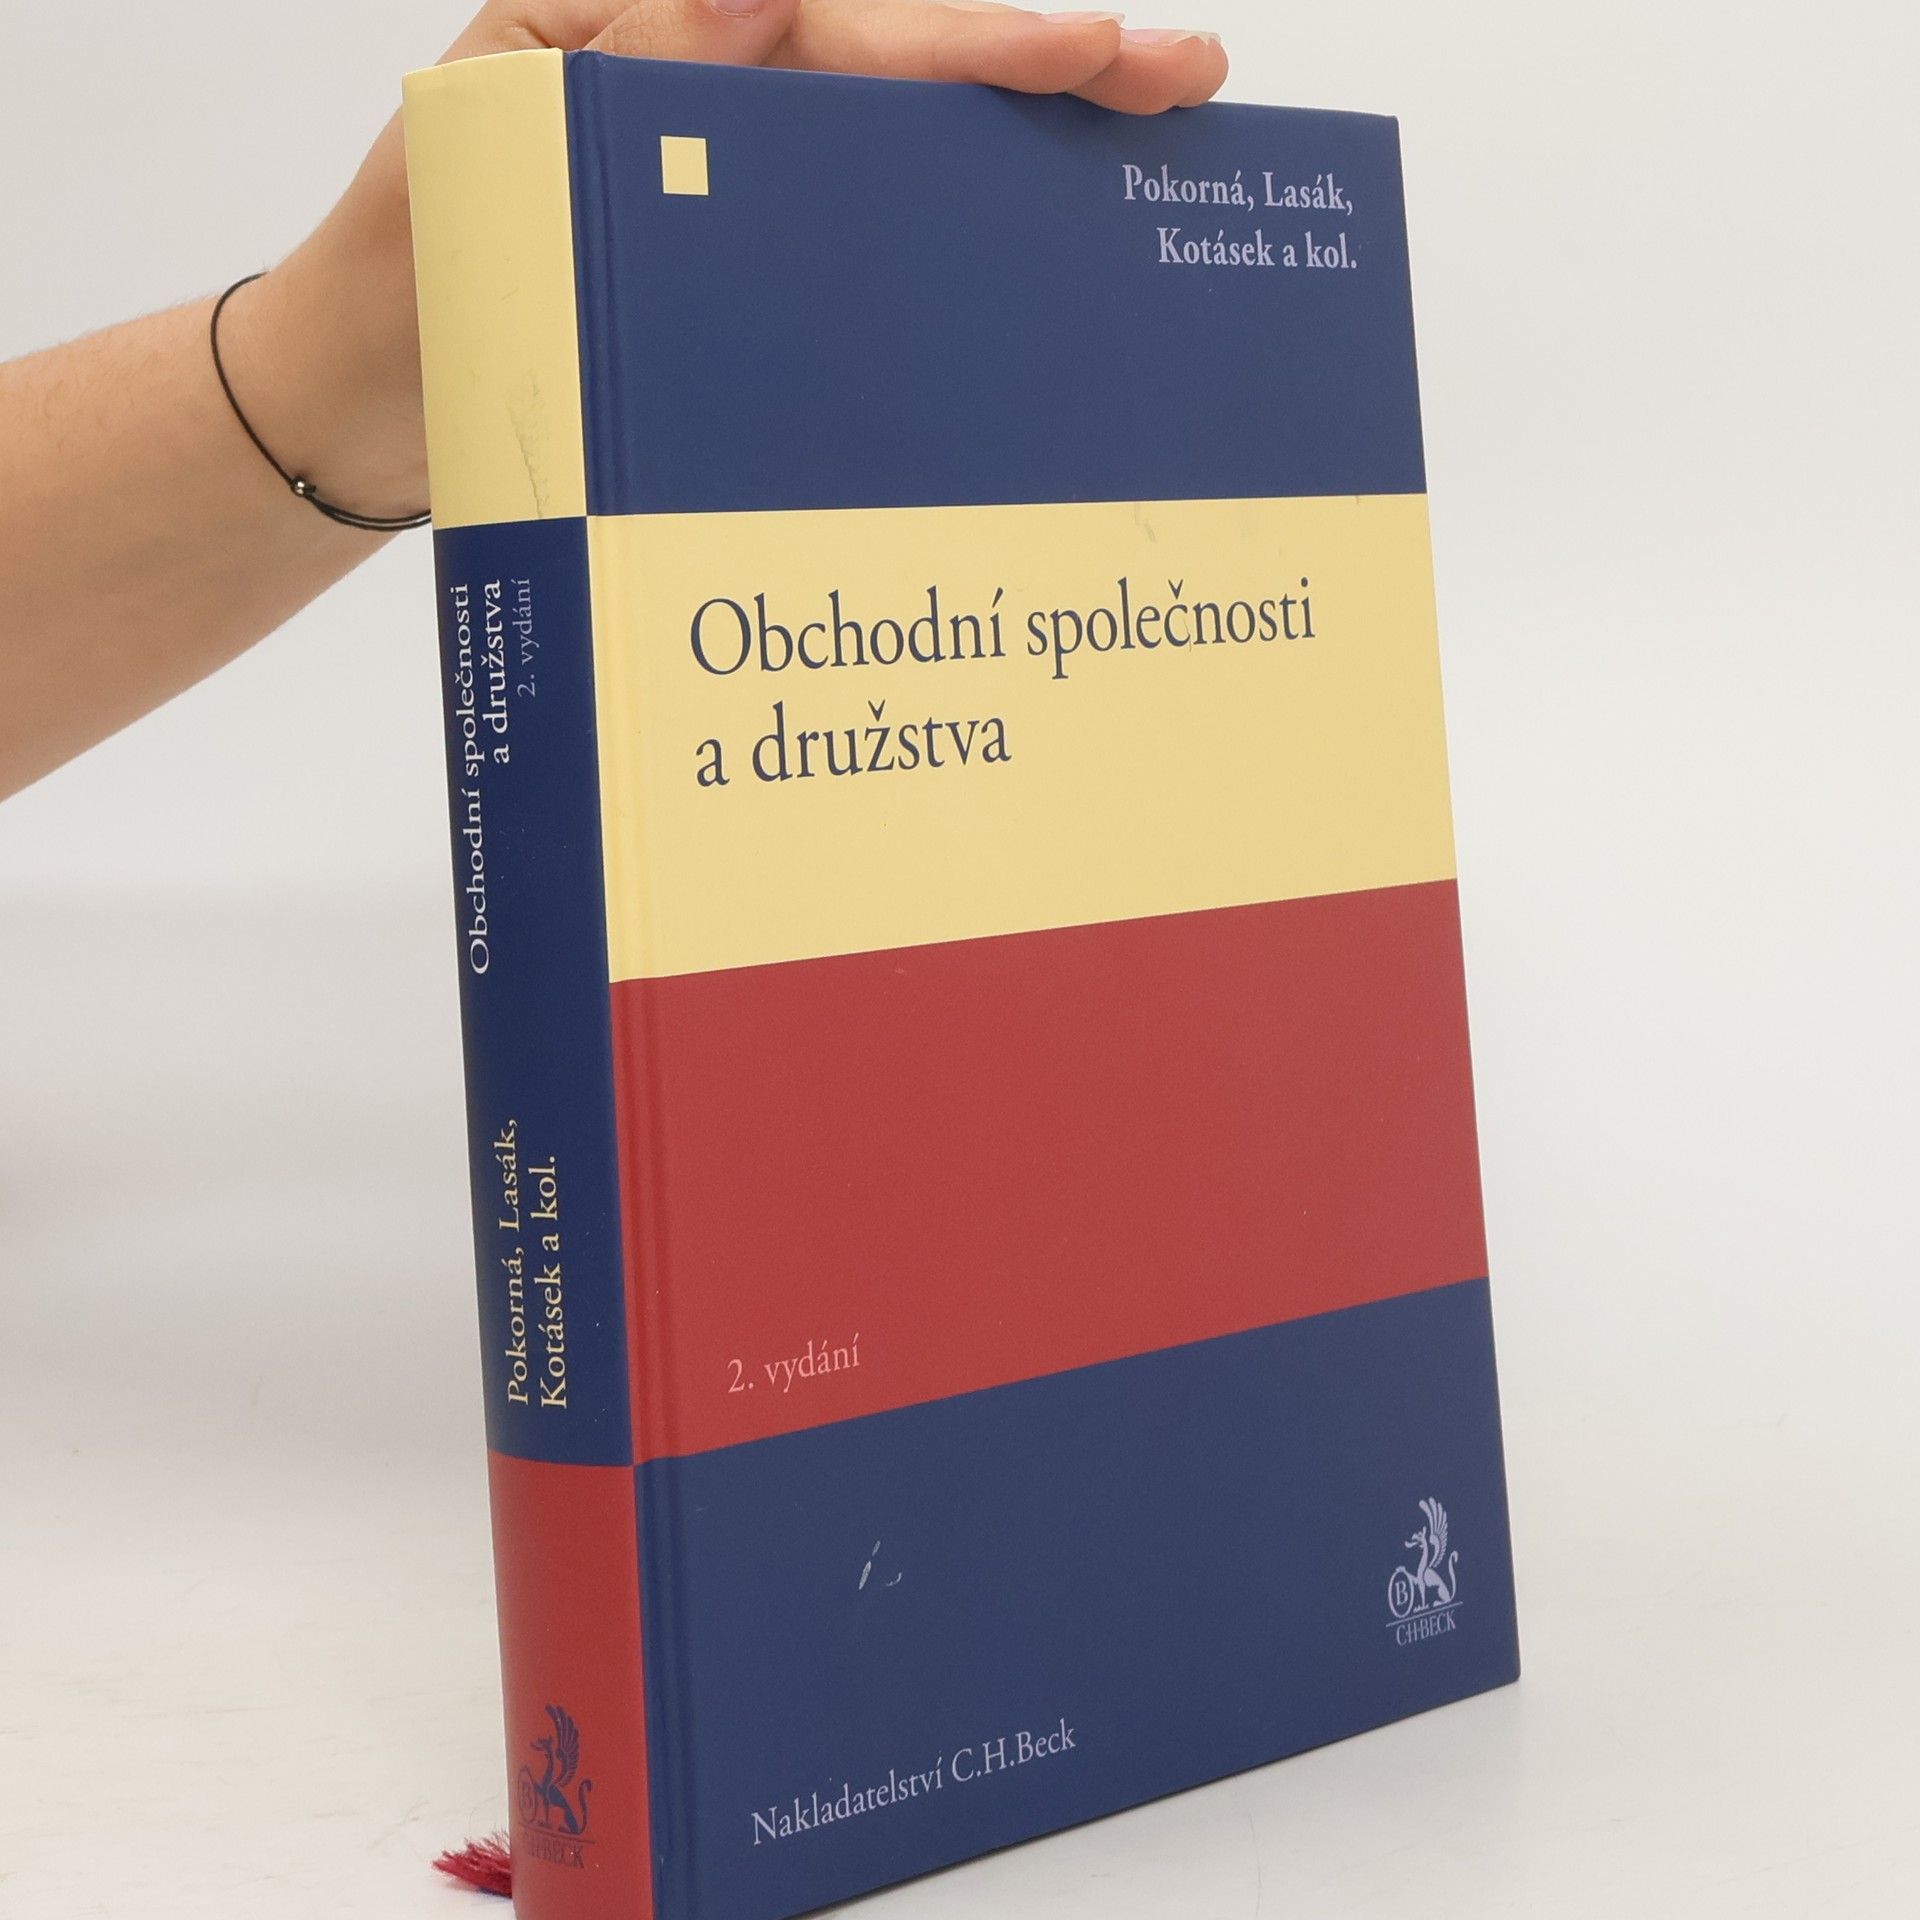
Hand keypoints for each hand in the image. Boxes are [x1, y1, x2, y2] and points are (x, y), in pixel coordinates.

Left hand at [221, 0, 1227, 522]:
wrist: (357, 412)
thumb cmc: (400, 277)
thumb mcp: (486, 143)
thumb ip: (621, 58)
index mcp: (662, 47)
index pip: (850, 32)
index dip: (978, 45)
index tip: (1102, 52)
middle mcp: (716, 109)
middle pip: (904, 79)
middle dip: (1044, 75)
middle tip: (1185, 85)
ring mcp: (732, 201)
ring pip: (900, 162)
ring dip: (1018, 158)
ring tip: (1141, 158)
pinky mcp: (733, 287)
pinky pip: (856, 250)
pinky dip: (947, 247)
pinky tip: (1027, 261)